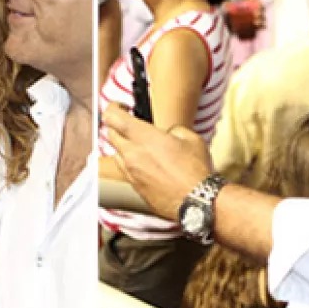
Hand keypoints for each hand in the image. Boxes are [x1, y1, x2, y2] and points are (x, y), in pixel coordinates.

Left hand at [102, 102, 211, 220]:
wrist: (197, 201)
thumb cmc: (195, 169)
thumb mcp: (189, 138)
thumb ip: (172, 130)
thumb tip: (167, 133)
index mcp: (143, 137)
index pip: (112, 117)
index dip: (113, 107)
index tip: (121, 106)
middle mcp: (132, 154)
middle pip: (111, 135)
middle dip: (119, 127)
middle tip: (132, 126)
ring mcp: (131, 173)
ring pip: (117, 154)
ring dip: (125, 147)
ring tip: (142, 148)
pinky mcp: (135, 188)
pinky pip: (126, 171)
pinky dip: (132, 165)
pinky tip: (148, 166)